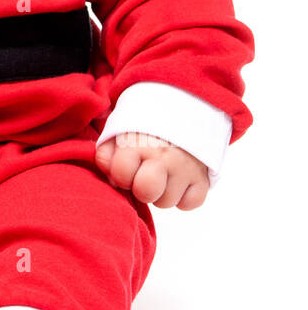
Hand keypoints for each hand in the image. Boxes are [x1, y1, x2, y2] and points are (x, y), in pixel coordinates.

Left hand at [94, 132, 209, 209]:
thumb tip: (110, 178)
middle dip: (141, 189)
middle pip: (146, 193)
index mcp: (139, 143)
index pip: (121, 175)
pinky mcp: (204, 177)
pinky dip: (183, 196)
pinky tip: (178, 180)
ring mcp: (186, 168)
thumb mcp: (120, 128)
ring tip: (162, 173)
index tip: (127, 165)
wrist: (185, 105)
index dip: (121, 174)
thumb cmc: (145, 124)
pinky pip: (190, 204)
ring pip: (167, 202)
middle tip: (144, 175)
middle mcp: (164, 157)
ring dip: (162, 192)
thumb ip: (106, 152)